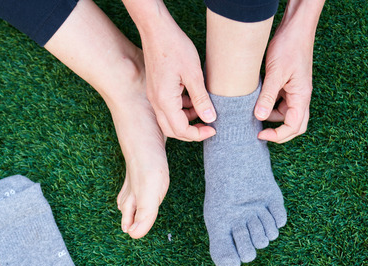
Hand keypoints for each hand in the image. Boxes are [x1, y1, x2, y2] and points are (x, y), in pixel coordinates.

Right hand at [140, 21, 215, 141]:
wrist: (156, 30)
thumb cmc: (175, 47)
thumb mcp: (194, 74)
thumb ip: (201, 99)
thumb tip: (210, 119)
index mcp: (164, 100)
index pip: (180, 129)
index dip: (198, 134)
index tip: (213, 129)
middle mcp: (156, 101)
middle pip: (172, 129)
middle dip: (191, 132)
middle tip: (209, 128)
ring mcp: (154, 95)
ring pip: (169, 119)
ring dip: (186, 121)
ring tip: (203, 112)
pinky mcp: (155, 89)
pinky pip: (167, 108)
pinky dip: (181, 110)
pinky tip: (193, 100)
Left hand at [254, 24, 314, 142]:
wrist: (295, 29)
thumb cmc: (289, 47)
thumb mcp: (275, 73)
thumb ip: (268, 96)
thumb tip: (260, 117)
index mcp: (302, 96)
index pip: (294, 126)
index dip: (278, 135)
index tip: (261, 135)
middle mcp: (301, 96)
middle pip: (296, 125)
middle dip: (280, 133)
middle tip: (261, 134)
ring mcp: (296, 91)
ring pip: (286, 114)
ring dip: (272, 117)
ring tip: (254, 115)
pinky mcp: (289, 85)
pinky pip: (281, 102)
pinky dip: (271, 106)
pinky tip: (257, 102)